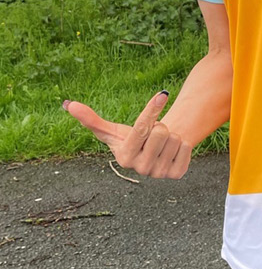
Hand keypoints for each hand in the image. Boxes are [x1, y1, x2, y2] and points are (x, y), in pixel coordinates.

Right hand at [63, 90, 192, 178]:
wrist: (155, 153)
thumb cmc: (131, 138)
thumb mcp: (112, 130)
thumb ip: (91, 120)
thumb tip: (68, 104)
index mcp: (124, 157)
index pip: (141, 128)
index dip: (151, 109)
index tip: (162, 94)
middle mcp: (141, 169)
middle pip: (161, 132)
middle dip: (160, 126)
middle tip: (153, 134)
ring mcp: (160, 174)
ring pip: (176, 139)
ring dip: (171, 135)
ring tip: (161, 143)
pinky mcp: (177, 174)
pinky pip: (187, 147)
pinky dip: (183, 144)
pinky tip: (172, 151)